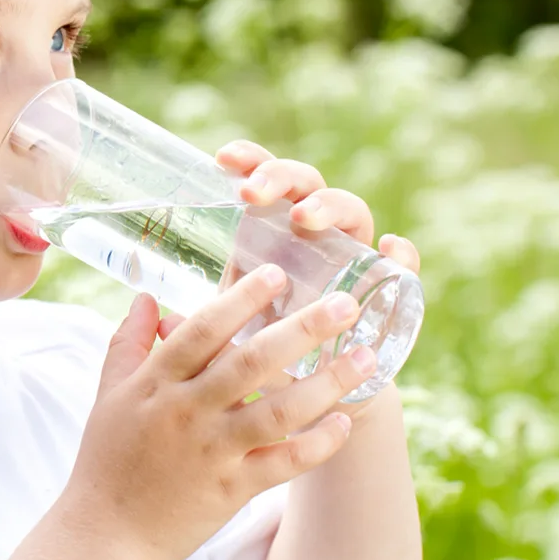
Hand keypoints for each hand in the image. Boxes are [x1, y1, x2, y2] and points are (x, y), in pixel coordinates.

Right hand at [61, 266, 375, 559]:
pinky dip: (318, 444)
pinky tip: (346, 422)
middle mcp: (187, 411)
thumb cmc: (107, 457)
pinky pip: (284, 464)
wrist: (105, 532)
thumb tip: (147, 298)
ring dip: (327, 383)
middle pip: (251, 362)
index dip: (241, 298)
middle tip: (345, 303)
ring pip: (278, 412)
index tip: (278, 272)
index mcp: (156, 381)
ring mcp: (212, 451)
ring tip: (366, 358)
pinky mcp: (231, 489)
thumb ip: (128, 341)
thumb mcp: (108, 392)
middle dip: (302, 329)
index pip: (203, 329)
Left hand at [211, 139, 420, 420]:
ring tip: (301, 217)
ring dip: (329, 205)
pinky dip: (403, 254)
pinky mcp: (385, 291)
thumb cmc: (262, 358)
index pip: (265, 180)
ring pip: (352, 212)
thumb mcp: (226, 339)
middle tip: (251, 192)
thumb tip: (155, 317)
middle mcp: (314, 236)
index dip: (250, 160)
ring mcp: (352, 258)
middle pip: (306, 185)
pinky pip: (402, 265)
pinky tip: (390, 246)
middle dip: (280, 178)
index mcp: (272, 233)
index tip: (223, 158)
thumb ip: (198, 327)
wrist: (311, 401)